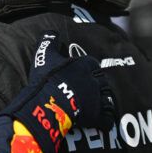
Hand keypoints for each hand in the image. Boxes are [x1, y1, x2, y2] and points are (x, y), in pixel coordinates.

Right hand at [1, 32, 114, 152]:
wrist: (49, 102)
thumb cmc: (47, 78)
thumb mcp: (44, 55)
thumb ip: (49, 41)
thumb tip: (51, 32)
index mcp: (85, 65)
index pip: (91, 64)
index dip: (86, 68)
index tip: (80, 72)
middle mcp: (94, 80)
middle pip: (101, 80)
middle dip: (96, 84)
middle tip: (87, 89)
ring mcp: (97, 98)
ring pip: (106, 98)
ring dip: (102, 100)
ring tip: (95, 104)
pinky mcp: (97, 115)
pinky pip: (107, 118)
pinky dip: (105, 120)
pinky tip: (101, 121)